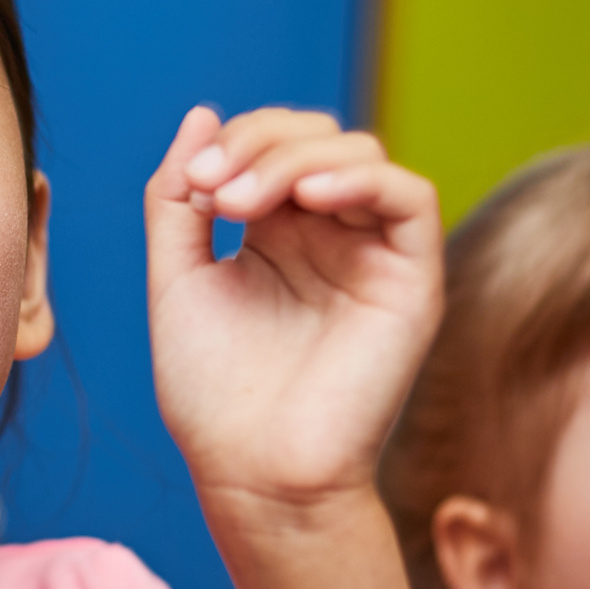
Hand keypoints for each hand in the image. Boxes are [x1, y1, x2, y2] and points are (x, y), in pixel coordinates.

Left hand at [145, 105, 440, 510]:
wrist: (253, 473)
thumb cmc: (214, 393)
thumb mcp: (177, 279)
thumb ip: (178, 199)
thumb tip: (201, 115)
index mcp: (278, 231)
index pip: (272, 144)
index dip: (233, 143)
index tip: (190, 186)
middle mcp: (331, 235)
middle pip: (315, 137)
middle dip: (258, 145)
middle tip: (212, 192)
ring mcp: (372, 254)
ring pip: (358, 154)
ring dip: (294, 158)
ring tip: (242, 201)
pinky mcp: (411, 280)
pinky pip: (409, 198)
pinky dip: (360, 178)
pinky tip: (308, 197)